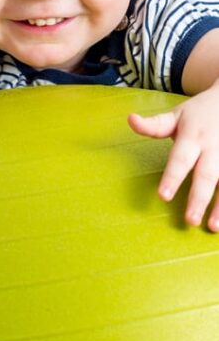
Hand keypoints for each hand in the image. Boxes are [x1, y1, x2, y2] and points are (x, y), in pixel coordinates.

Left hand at [128, 81, 218, 231]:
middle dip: (199, 198)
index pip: (181, 158)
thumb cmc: (198, 113)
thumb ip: (153, 124)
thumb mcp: (176, 114)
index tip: (163, 196)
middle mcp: (213, 146)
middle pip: (207, 174)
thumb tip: (130, 120)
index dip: (172, 177)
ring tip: (211, 227)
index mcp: (193, 135)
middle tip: (189, 219)